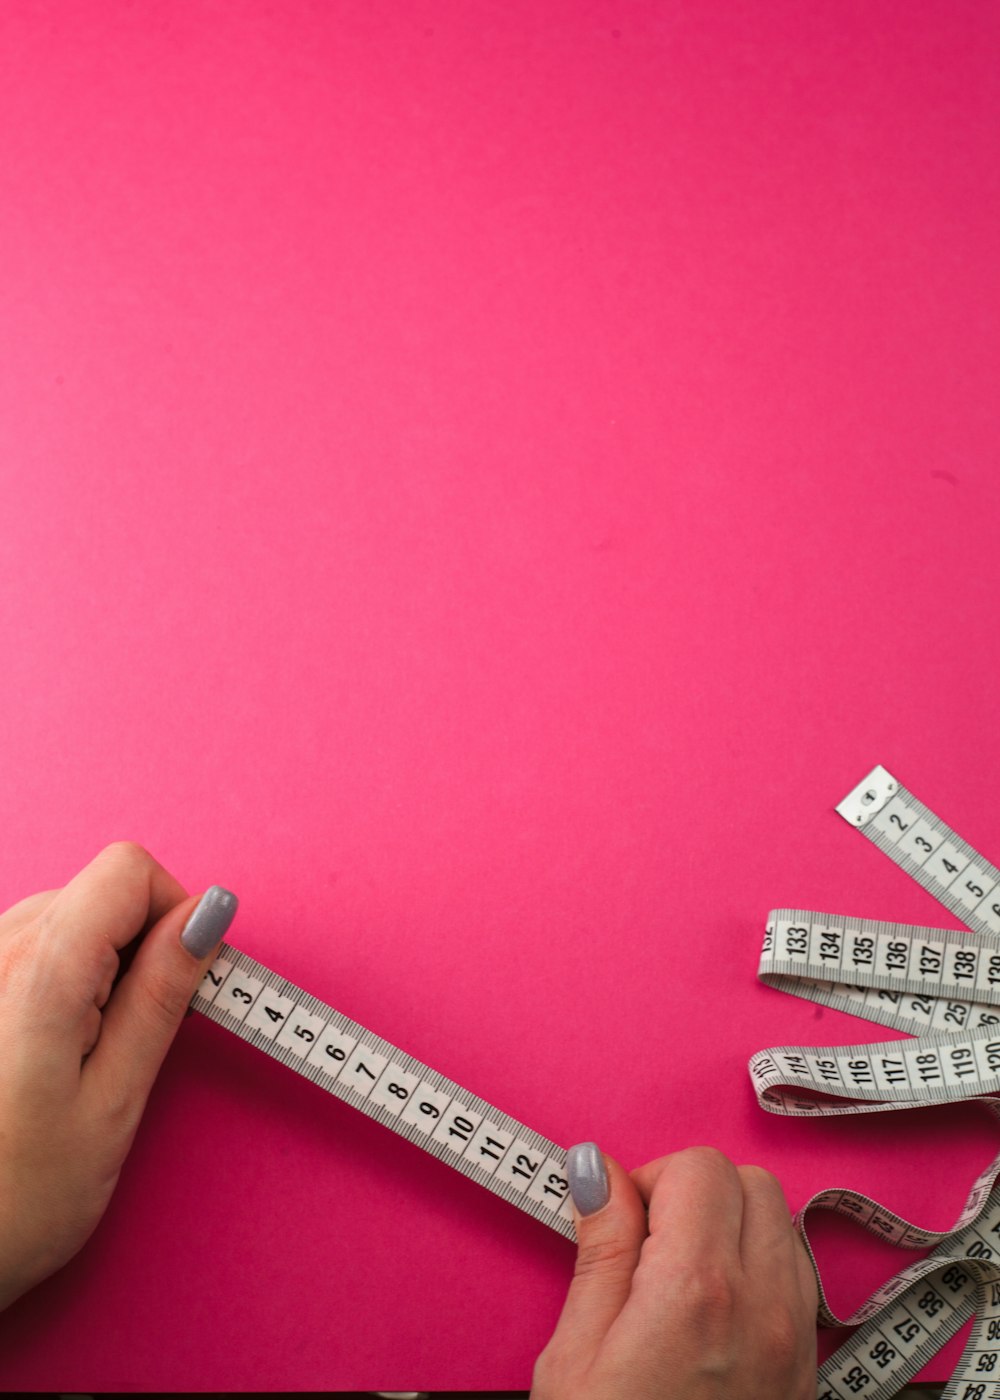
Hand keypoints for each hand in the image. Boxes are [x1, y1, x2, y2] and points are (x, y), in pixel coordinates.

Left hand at [0, 842, 237, 1309]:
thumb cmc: (14, 1199)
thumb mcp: (113, 1102)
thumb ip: (161, 995)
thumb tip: (209, 915)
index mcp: (39, 971)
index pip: (130, 870)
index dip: (175, 912)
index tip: (186, 979)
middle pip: (99, 889)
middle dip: (141, 942)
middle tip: (139, 1032)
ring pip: (66, 915)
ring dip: (99, 963)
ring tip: (90, 1049)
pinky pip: (29, 945)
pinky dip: (62, 978)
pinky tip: (52, 1047)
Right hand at [532, 1143, 817, 1399]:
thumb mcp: (576, 1357)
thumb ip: (599, 1249)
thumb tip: (596, 1168)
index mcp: (696, 1290)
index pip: (696, 1167)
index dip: (649, 1179)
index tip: (619, 1220)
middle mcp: (762, 1303)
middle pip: (747, 1181)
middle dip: (692, 1191)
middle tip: (645, 1245)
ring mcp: (794, 1337)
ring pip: (779, 1219)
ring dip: (731, 1222)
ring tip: (677, 1277)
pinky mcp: (807, 1368)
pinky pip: (796, 1273)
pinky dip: (760, 1263)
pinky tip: (713, 1306)